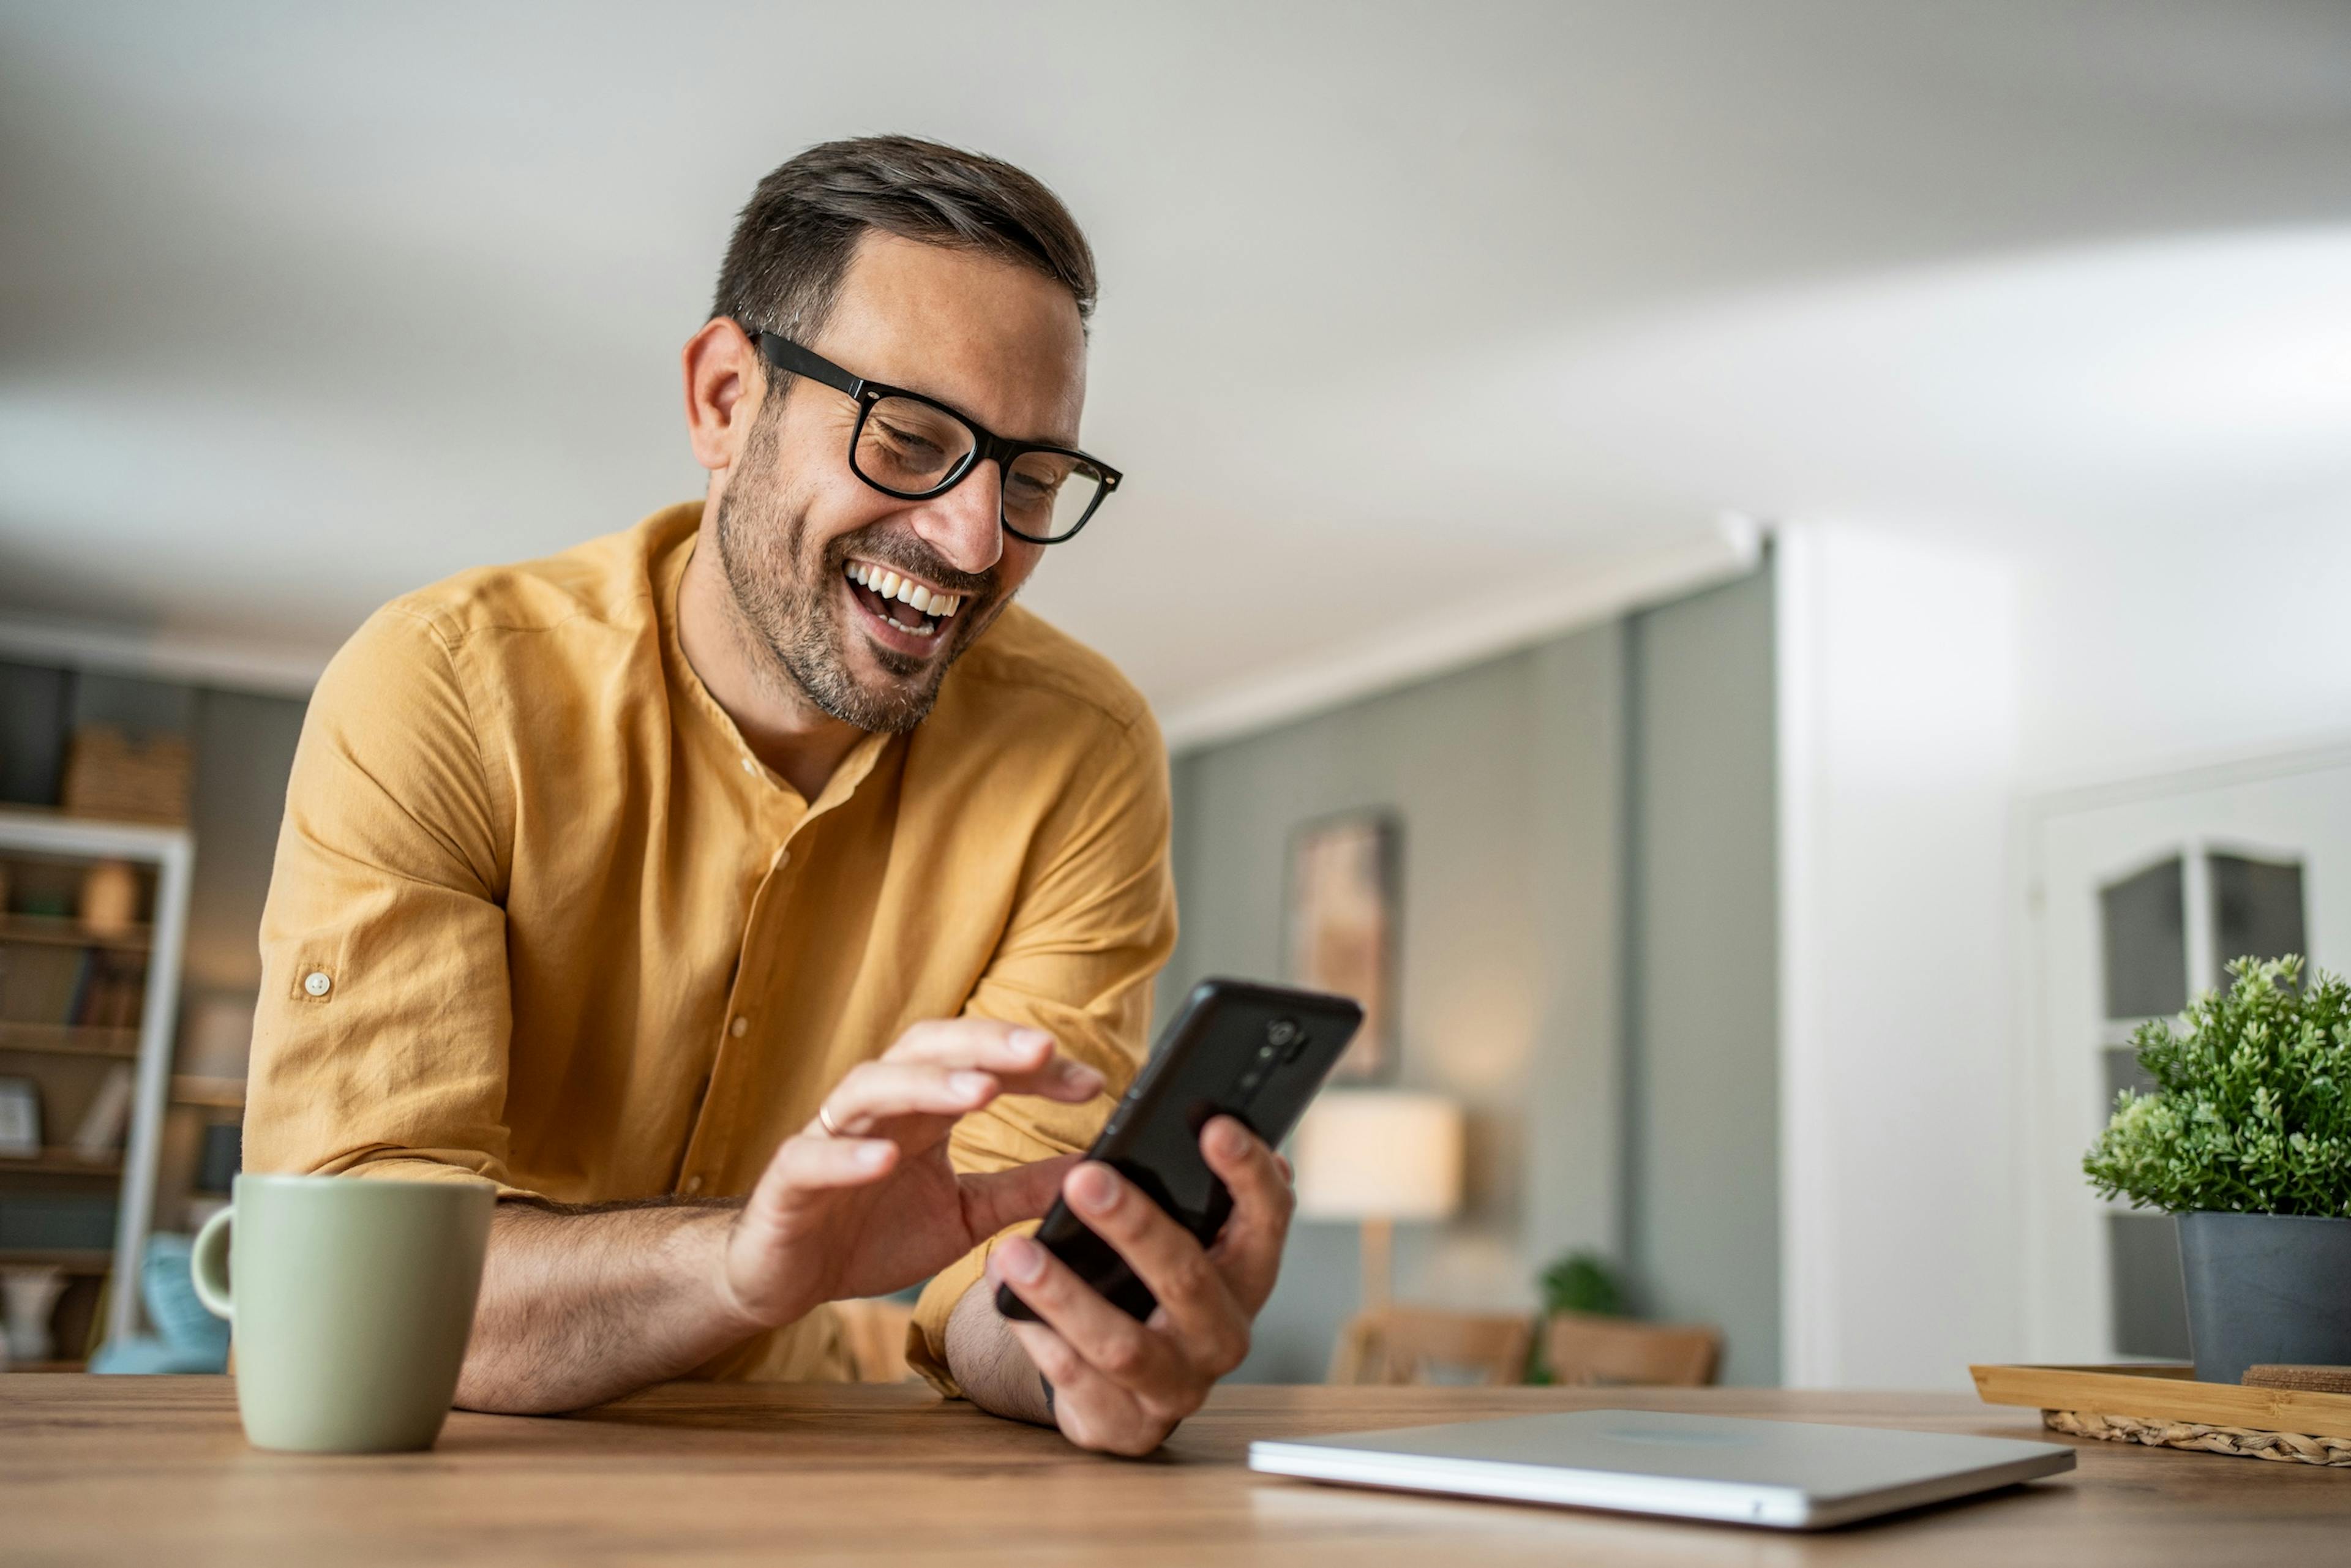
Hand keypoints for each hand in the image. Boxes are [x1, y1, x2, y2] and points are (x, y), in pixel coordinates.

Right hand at [716, 1019, 1102, 1329]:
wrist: (785, 1278)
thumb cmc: (873, 1234)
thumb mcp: (964, 1215)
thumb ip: (1021, 1189)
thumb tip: (1096, 1171)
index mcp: (922, 1112)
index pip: (980, 1063)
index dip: (1033, 1067)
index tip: (1090, 1081)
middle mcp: (878, 1110)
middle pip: (928, 1049)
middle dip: (985, 1044)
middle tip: (1043, 1049)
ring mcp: (830, 1138)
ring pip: (871, 1087)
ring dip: (926, 1084)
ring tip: (979, 1091)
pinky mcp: (788, 1181)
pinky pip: (813, 1157)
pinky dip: (847, 1155)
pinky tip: (885, 1160)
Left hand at [985, 1115, 1294, 1455]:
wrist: (1132, 1395)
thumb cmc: (1157, 1293)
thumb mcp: (1186, 1244)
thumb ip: (1197, 1194)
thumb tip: (1206, 1118)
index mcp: (1249, 1274)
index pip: (1268, 1217)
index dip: (1247, 1173)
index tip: (1213, 1126)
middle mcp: (1226, 1334)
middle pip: (1187, 1276)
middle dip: (1134, 1226)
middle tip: (1082, 1178)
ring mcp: (1180, 1387)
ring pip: (1121, 1342)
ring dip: (1064, 1295)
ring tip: (1012, 1253)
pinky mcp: (1127, 1426)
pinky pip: (1076, 1380)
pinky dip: (1037, 1339)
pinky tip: (1004, 1301)